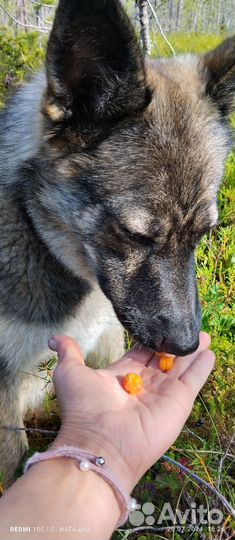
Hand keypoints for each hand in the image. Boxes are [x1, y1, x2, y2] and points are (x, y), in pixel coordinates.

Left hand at [49, 333, 214, 492]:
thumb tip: (55, 338)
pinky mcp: (179, 402)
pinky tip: (209, 352)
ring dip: (192, 350)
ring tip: (203, 334)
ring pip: (182, 366)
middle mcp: (145, 383)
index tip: (158, 323)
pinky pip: (194, 380)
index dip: (149, 339)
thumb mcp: (70, 374)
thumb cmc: (84, 409)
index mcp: (123, 375)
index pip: (140, 352)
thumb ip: (69, 353)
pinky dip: (202, 367)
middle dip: (173, 343)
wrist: (101, 442)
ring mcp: (163, 393)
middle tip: (184, 326)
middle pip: (164, 358)